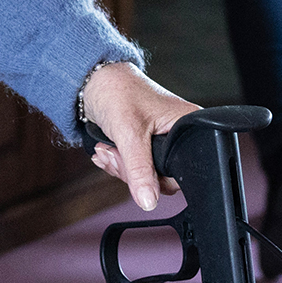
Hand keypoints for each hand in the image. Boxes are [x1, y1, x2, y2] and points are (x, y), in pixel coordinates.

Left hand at [81, 60, 198, 213]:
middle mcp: (180, 134)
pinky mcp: (146, 144)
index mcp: (189, 126)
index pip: (185, 171)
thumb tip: (149, 202)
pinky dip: (119, 164)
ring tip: (108, 150)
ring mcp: (163, 140)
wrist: (93, 80)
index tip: (133, 171)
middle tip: (115, 156)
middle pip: (164, 177)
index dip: (158, 179)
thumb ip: (139, 169)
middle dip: (133, 172)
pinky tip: (108, 150)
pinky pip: (137, 168)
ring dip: (122, 168)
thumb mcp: (129, 133)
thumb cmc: (117, 91)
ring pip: (147, 176)